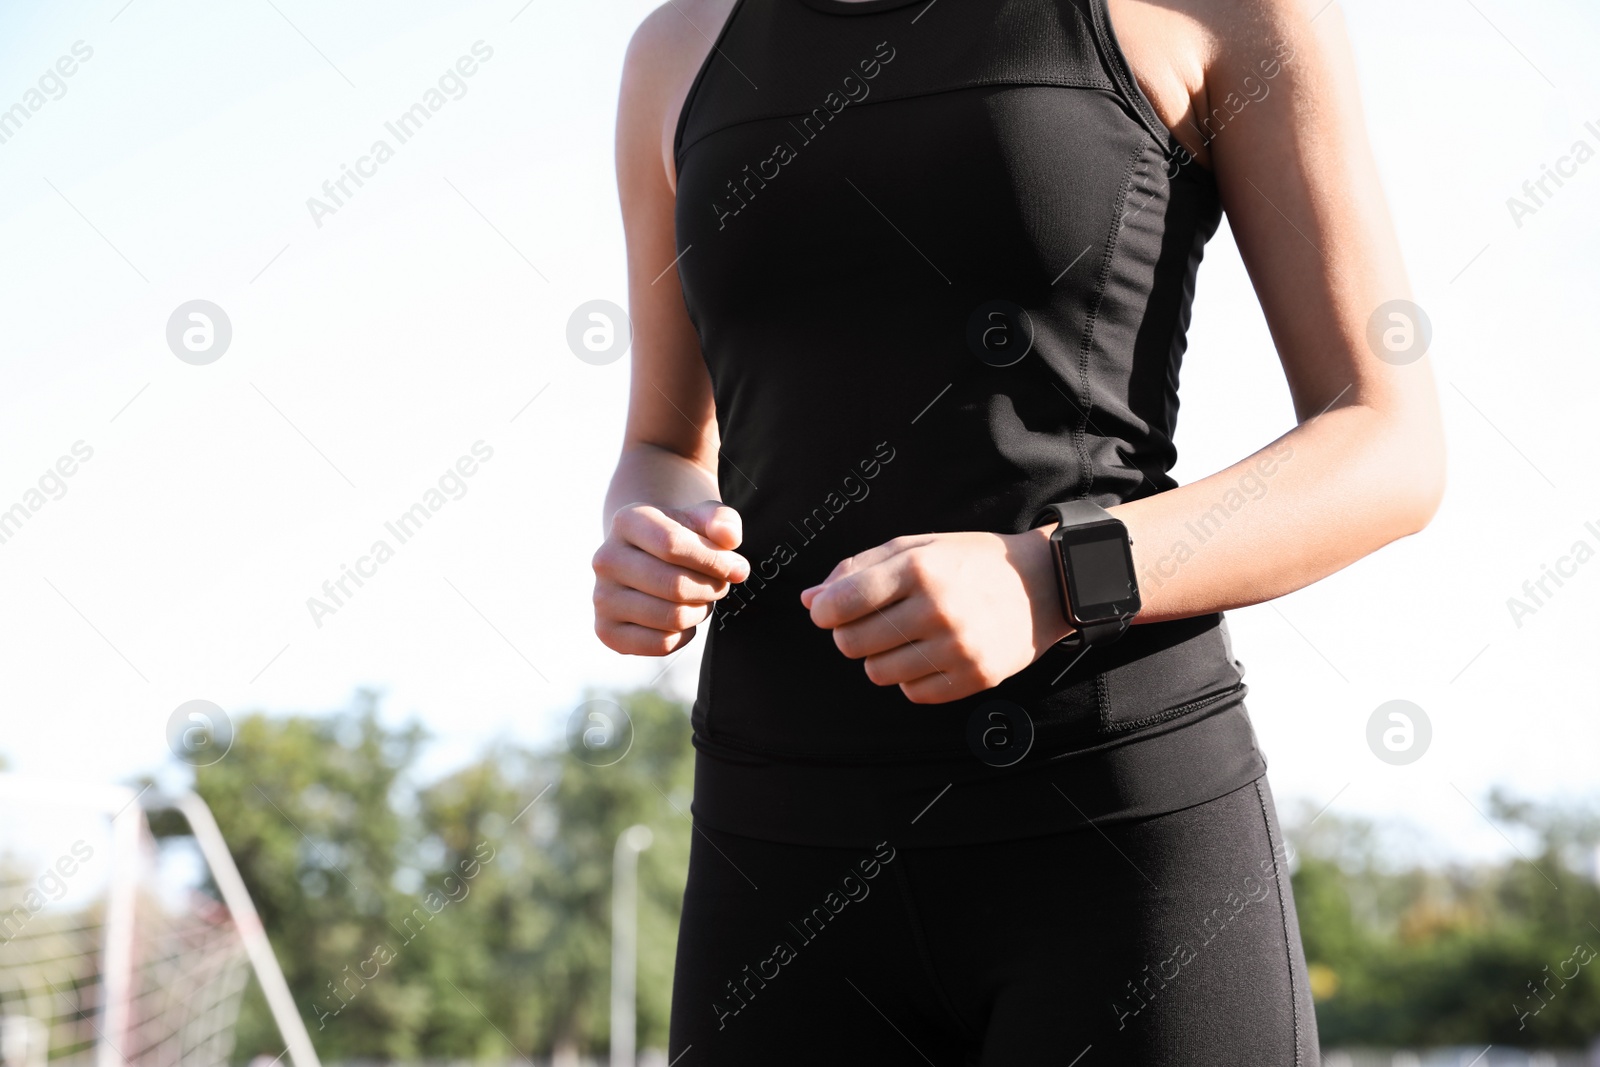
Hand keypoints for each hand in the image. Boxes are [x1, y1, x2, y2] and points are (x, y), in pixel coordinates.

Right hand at [593, 501, 749, 655]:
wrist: (649, 556)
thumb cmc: (683, 536)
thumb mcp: (705, 519)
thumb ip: (723, 521)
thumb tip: (728, 538)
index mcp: (627, 521)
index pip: (673, 545)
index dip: (714, 561)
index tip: (738, 568)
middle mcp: (606, 559)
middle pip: (674, 586)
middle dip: (711, 588)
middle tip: (720, 584)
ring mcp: (602, 597)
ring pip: (672, 618)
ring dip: (700, 611)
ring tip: (700, 597)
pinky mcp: (607, 631)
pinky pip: (661, 644)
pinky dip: (684, 635)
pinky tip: (684, 617)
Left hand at [799, 528, 1071, 703]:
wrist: (1044, 584)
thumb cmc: (971, 561)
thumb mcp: (916, 547)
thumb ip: (858, 569)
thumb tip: (811, 600)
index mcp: (920, 570)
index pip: (842, 603)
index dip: (825, 611)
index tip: (828, 610)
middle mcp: (938, 610)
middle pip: (852, 644)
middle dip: (850, 634)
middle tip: (874, 621)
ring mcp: (958, 648)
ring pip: (878, 673)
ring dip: (881, 657)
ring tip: (907, 635)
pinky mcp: (974, 678)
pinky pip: (912, 693)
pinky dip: (912, 677)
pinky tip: (931, 653)